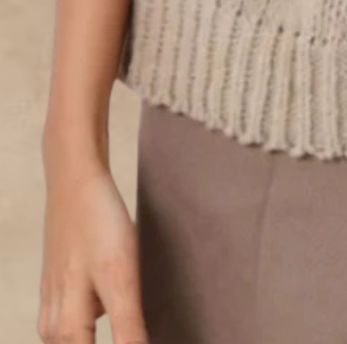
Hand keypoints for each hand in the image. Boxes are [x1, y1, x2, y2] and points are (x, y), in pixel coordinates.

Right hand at [39, 141, 149, 343]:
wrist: (75, 177)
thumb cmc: (97, 224)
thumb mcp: (120, 277)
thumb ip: (127, 325)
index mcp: (67, 326)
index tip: (134, 341)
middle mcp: (54, 320)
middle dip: (112, 341)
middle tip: (132, 333)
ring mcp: (53, 300)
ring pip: (67, 341)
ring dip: (87, 339)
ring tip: (123, 329)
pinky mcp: (58, 283)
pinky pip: (68, 321)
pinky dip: (83, 326)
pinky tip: (99, 312)